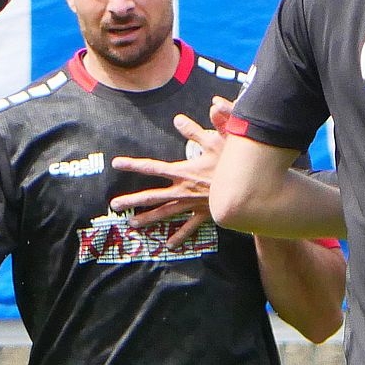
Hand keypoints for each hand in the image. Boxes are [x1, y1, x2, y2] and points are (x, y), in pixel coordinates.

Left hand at [109, 97, 234, 250]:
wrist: (250, 188)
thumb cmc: (233, 163)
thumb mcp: (217, 141)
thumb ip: (195, 130)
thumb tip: (177, 119)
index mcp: (183, 172)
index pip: (153, 167)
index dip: (134, 165)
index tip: (116, 163)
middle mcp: (183, 190)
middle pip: (152, 196)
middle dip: (132, 200)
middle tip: (114, 205)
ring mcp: (192, 205)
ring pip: (166, 214)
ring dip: (148, 219)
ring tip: (131, 224)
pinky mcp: (204, 214)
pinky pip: (189, 228)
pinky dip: (179, 237)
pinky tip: (168, 245)